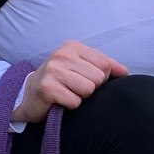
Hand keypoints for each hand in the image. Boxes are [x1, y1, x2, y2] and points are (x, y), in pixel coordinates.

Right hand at [11, 41, 126, 123]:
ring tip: (68, 94)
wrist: (28, 96)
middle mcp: (61, 55)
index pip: (105, 64)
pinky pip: (75, 102)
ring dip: (80, 97)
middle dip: (90, 88)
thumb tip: (124, 72)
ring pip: (88, 89)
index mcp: (72, 47)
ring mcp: (52, 70)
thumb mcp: (81, 67)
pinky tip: (60, 101)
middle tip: (73, 88)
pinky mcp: (46, 88)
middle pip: (98, 78)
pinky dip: (70, 106)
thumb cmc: (59, 82)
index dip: (101, 78)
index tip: (85, 80)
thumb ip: (105, 66)